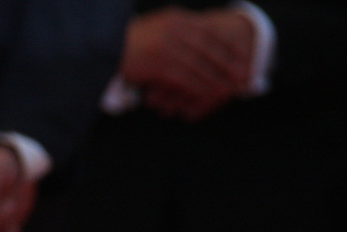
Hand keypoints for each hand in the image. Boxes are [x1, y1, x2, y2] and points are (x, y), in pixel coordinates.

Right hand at [123, 7, 253, 120]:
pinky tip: (208, 96)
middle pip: (209, 49)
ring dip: (216, 80)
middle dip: (227, 64)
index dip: (228, 45)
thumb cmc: (131, 41)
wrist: (103, 47)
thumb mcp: (157, 26)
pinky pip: (185, 79)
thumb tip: (201, 34)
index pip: (210, 31)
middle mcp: (174, 30)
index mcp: (176, 19)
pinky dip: (199, 88)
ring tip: (229, 89)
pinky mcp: (159, 65)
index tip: (243, 55)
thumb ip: (178, 28)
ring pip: (199, 66)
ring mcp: (167, 47)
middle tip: (243, 75)